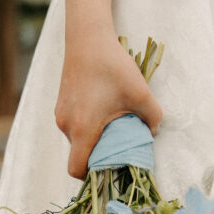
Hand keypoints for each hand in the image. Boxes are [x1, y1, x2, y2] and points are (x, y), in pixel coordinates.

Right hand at [55, 26, 162, 179]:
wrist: (87, 36)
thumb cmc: (112, 65)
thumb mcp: (141, 93)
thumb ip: (152, 118)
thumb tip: (153, 132)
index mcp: (82, 129)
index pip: (77, 169)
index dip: (91, 177)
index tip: (108, 170)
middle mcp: (66, 125)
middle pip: (79, 154)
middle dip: (98, 156)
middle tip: (119, 147)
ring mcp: (60, 114)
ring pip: (76, 139)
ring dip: (93, 139)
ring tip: (113, 124)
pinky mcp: (61, 103)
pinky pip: (73, 125)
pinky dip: (86, 125)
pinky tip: (102, 109)